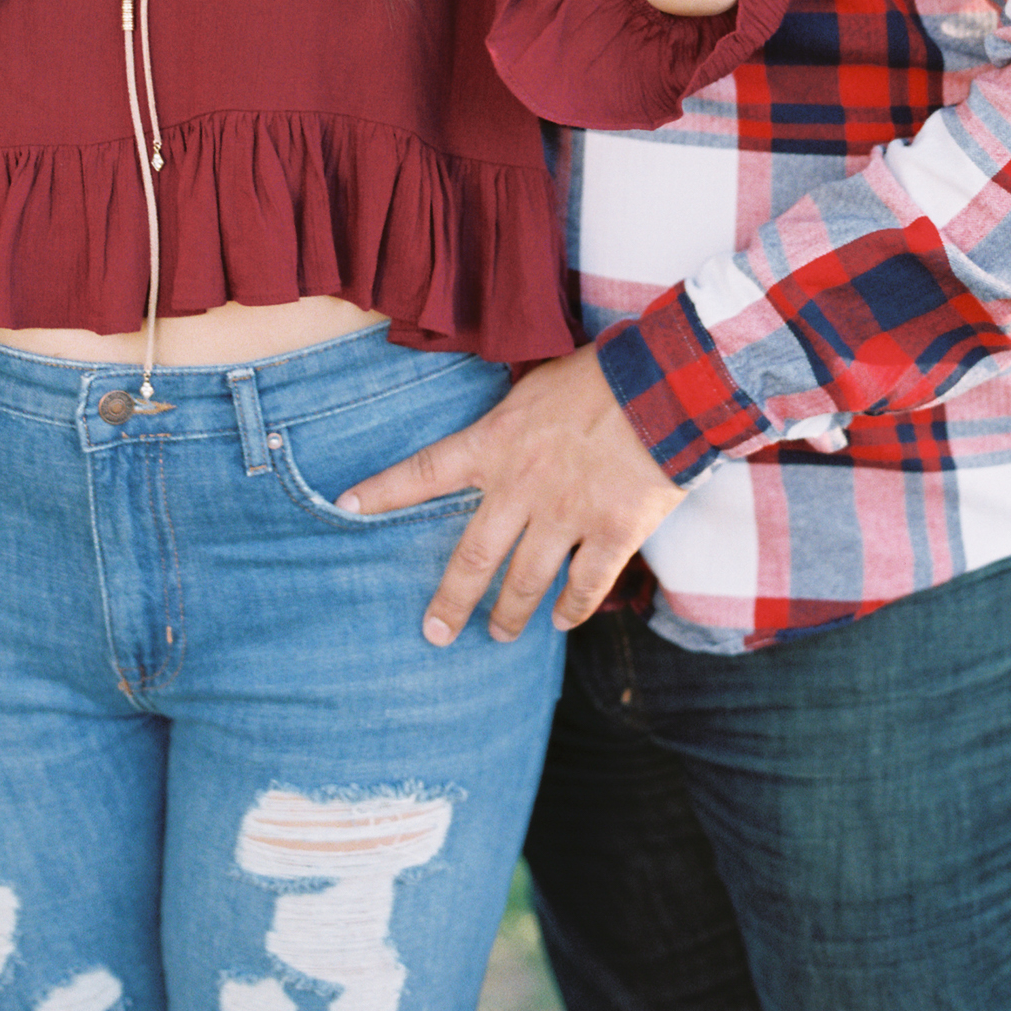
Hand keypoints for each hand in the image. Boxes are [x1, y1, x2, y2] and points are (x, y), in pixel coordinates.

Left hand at [337, 345, 682, 644]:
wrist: (665, 385)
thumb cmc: (599, 376)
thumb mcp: (534, 387)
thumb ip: (507, 423)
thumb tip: (492, 438)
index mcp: (496, 443)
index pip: (425, 470)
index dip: (383, 490)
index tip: (345, 507)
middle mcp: (522, 486)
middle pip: (473, 558)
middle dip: (450, 602)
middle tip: (434, 634)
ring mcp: (567, 514)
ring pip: (525, 582)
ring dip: (509, 615)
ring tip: (499, 634)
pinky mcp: (612, 533)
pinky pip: (584, 586)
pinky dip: (570, 608)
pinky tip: (560, 619)